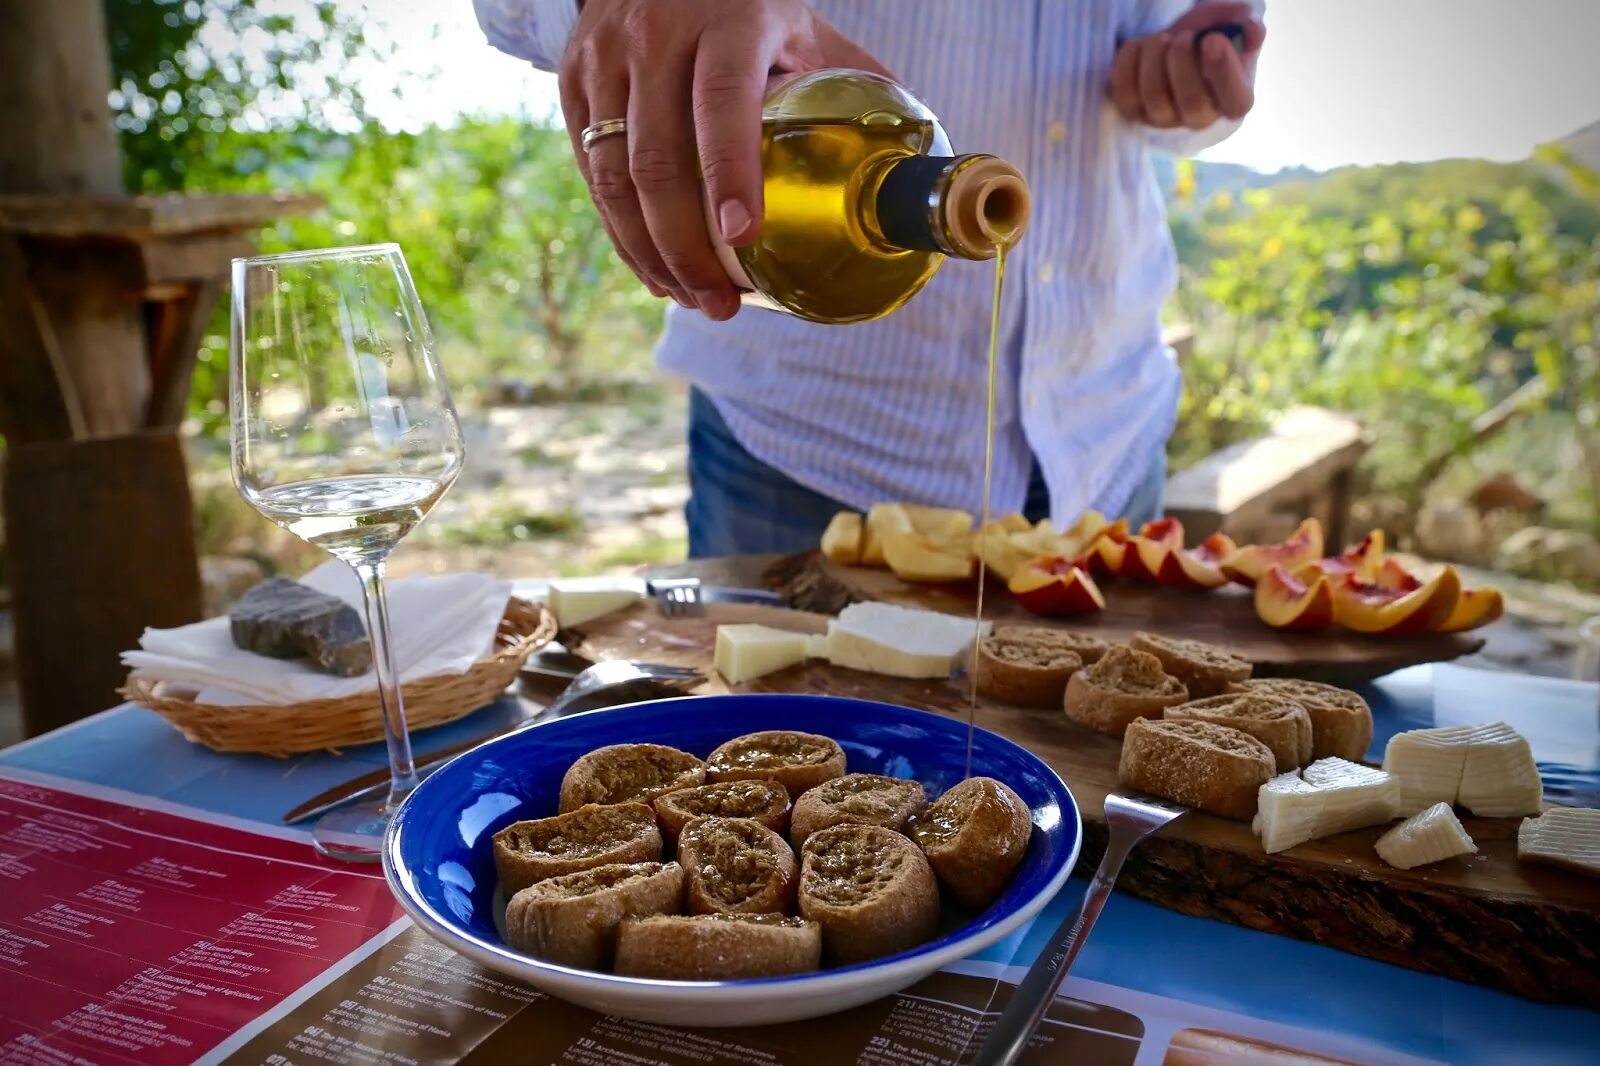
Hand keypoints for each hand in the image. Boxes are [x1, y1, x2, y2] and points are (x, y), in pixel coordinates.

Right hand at [559, 0, 889, 319]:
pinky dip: (620, 233)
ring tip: (687, 298)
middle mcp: (654, 39)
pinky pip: (590, 174)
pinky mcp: (571, 84)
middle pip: (656, 161)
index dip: (730, 175)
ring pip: (612, 177)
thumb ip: (851, 82)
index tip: (746, 238)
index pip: (721, 105)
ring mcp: (604, 62)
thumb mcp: (801, 27)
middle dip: (685, 248)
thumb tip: (909, 161)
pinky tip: (653, 269)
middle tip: (719, 303)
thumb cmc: (744, 7)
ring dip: (648, 254)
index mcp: (726, 24)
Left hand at [1109, 2, 1265, 130]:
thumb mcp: (1230, 26)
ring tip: (1161, 39)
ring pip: (1155, 97)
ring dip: (1154, 57)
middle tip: (1182, 37)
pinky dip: (1128, 62)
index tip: (1211, 39)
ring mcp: (1164, 119)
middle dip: (1183, 61)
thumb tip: (1252, 32)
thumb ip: (1246, 26)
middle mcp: (1200, 118)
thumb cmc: (1207, 38)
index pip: (1236, 102)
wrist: (1175, 44)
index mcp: (1234, 100)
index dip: (1223, 70)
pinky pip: (1124, 93)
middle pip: (1192, 103)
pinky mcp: (1134, 111)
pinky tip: (1139, 45)